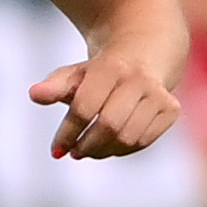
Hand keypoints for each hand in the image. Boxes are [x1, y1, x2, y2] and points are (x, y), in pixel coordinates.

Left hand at [32, 51, 178, 158]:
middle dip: (88, 145)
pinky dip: (123, 150)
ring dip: (104, 151)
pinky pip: (144, 141)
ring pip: (128, 138)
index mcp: (111, 67)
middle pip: (110, 126)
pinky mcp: (171, 109)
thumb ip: (55, 85)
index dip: (69, 132)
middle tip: (74, 153)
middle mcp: (139, 79)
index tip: (56, 150)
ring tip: (89, 151)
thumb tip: (34, 94)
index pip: (85, 107)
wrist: (145, 53)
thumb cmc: (101, 70)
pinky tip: (110, 147)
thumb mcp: (75, 74)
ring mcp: (159, 94)